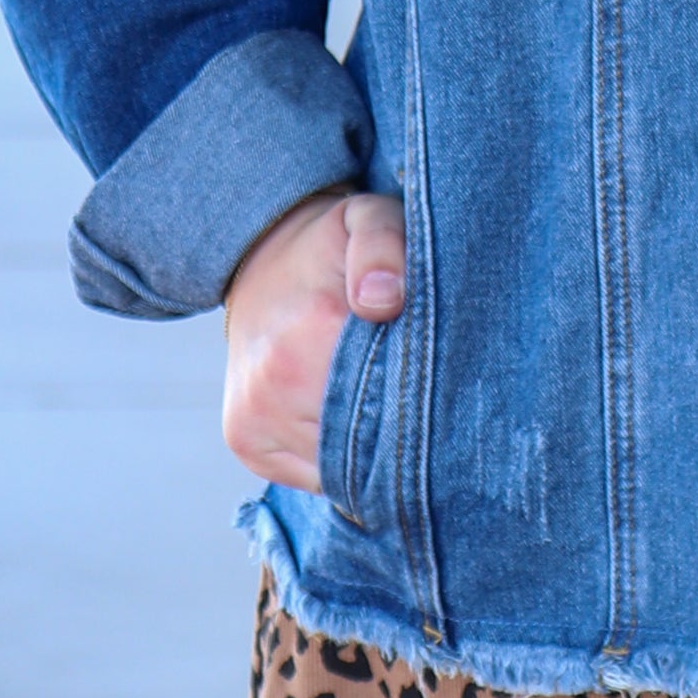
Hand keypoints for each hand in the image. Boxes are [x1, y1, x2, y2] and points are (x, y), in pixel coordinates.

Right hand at [220, 187, 405, 489]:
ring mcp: (254, 419)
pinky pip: (314, 478)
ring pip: (342, 471)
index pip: (396, 404)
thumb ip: (384, 245)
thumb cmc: (332, 249)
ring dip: (373, 456)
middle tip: (434, 411)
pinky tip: (354, 424)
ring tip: (393, 414)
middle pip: (370, 446)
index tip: (453, 398)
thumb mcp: (368, 219)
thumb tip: (383, 300)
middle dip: (407, 438)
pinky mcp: (244, 441)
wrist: (259, 265)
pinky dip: (341, 464)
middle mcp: (275, 383)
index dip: (431, 407)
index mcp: (315, 330)